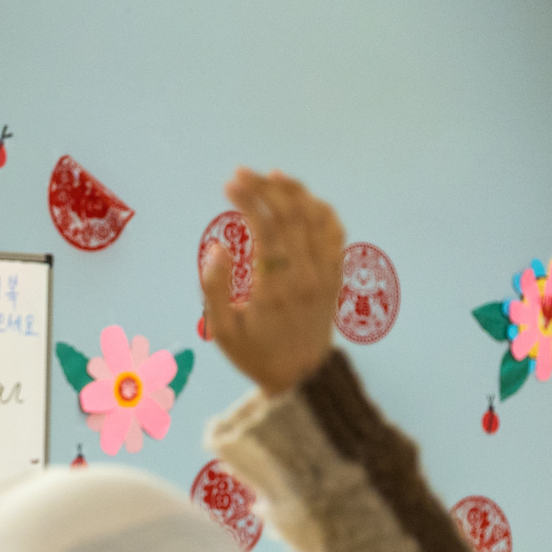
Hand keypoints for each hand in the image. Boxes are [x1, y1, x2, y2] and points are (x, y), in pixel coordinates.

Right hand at [200, 169, 342, 396]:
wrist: (302, 377)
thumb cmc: (254, 354)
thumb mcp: (223, 331)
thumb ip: (215, 289)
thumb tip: (217, 248)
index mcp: (274, 287)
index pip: (265, 228)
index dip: (248, 199)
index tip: (229, 184)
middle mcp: (305, 274)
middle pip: (291, 214)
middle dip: (266, 187)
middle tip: (243, 173)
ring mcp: (325, 273)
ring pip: (316, 217)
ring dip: (295, 191)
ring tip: (272, 176)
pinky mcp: (335, 274)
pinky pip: (335, 232)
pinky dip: (321, 209)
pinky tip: (303, 199)